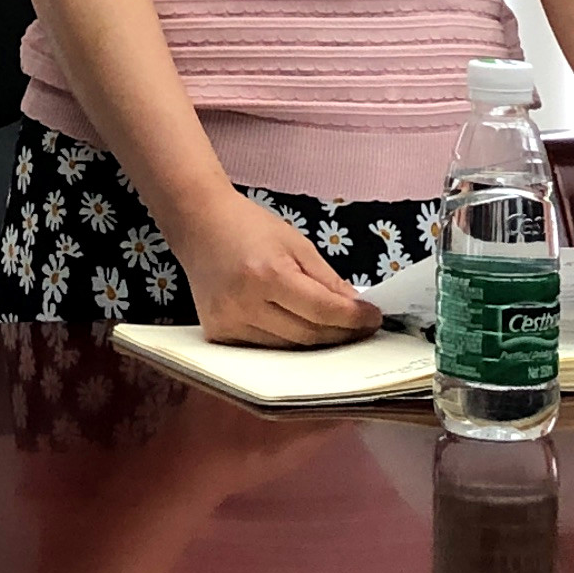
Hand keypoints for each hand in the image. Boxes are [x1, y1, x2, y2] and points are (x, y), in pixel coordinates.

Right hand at [167, 195, 383, 347]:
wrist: (198, 223)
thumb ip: (327, 279)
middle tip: (361, 328)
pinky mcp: (218, 334)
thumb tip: (355, 309)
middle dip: (340, 334)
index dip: (353, 319)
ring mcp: (228, 324)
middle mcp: (244, 304)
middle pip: (307, 336)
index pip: (322, 310)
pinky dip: (288, 344)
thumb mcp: (296, 244)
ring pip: (288, 349)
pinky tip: (303, 332)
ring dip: (317, 343)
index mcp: (267, 275)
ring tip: (338, 332)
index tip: (374, 318)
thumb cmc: (249, 226)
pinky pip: (265, 349)